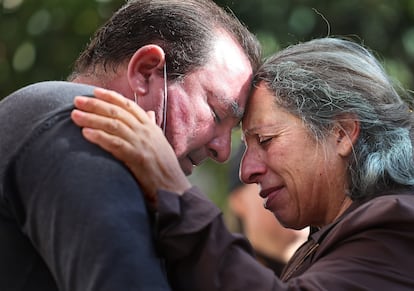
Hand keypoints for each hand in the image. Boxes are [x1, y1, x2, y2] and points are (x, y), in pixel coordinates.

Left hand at [71, 87, 190, 208]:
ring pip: (114, 125)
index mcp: (150, 127)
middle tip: (77, 100)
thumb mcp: (160, 143)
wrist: (174, 188)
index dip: (111, 97)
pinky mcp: (137, 157)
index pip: (129, 106)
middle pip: (117, 112)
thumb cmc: (165, 168)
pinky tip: (86, 133)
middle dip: (96, 104)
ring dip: (92, 119)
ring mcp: (142, 143)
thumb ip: (152, 127)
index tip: (95, 91)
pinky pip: (116, 144)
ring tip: (75, 115)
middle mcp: (146, 131)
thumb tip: (149, 113)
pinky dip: (100, 137)